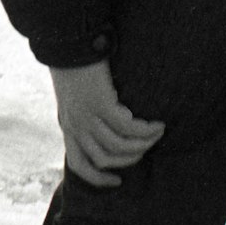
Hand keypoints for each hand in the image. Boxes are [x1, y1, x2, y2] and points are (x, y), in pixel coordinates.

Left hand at [48, 60, 163, 187]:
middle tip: (147, 148)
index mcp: (68, 126)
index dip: (97, 179)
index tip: (117, 181)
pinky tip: (157, 124)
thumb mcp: (74, 97)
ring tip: (157, 133)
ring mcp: (87, 116)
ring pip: (120, 147)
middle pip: (105, 160)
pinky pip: (128, 128)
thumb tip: (109, 129)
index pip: (79, 165)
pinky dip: (146, 131)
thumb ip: (86, 115)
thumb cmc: (76, 66)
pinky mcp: (101, 104)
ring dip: (143, 145)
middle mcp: (75, 125)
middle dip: (130, 159)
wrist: (69, 42)